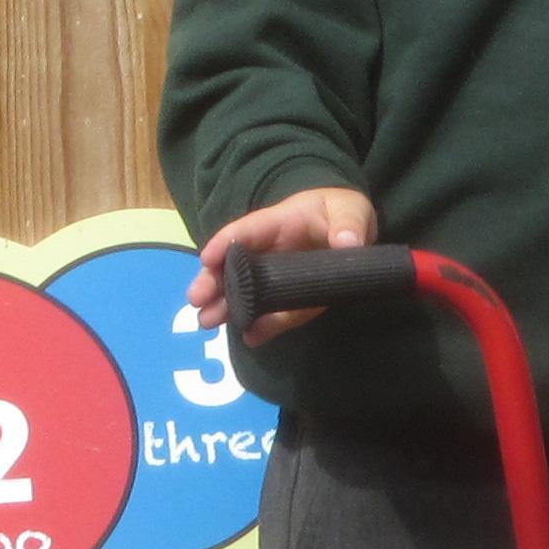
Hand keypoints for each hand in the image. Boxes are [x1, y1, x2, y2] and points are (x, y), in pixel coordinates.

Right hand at [191, 184, 378, 343]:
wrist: (353, 231)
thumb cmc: (341, 212)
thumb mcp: (349, 211)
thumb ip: (348, 225)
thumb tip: (346, 243)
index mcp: (279, 223)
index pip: (247, 230)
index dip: (225, 243)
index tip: (207, 258)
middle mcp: (270, 252)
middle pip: (235, 264)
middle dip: (213, 280)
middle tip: (196, 299)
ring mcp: (277, 278)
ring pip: (246, 292)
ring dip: (227, 306)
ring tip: (207, 321)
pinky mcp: (292, 299)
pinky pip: (275, 314)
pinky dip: (263, 326)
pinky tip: (251, 337)